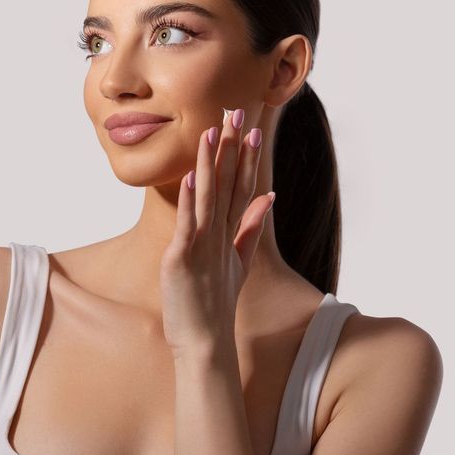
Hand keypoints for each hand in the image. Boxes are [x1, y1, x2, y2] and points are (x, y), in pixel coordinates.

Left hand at [161, 107, 274, 358]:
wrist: (205, 343)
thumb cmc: (216, 303)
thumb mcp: (239, 261)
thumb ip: (253, 227)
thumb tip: (270, 196)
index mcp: (232, 234)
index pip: (242, 187)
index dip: (247, 156)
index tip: (250, 126)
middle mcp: (222, 236)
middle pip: (230, 183)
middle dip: (233, 147)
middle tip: (237, 111)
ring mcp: (204, 246)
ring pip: (210, 197)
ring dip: (212, 162)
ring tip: (212, 131)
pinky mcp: (184, 258)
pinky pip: (188, 223)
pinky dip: (191, 199)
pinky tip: (192, 174)